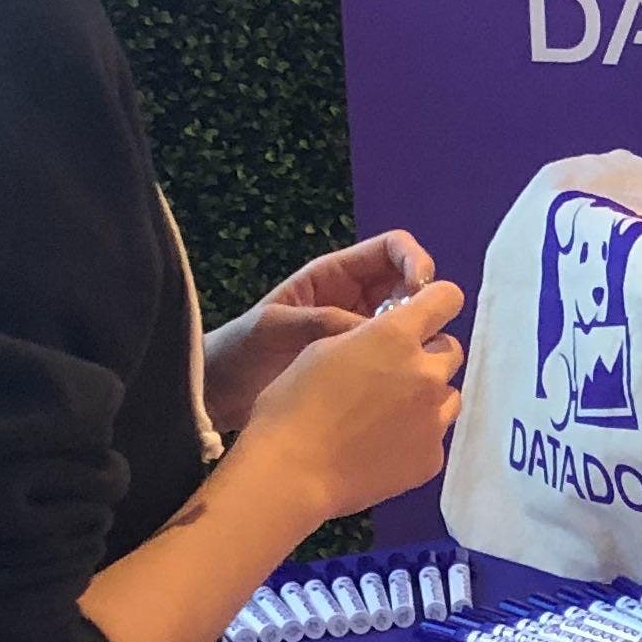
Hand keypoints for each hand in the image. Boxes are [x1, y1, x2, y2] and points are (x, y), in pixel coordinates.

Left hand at [206, 231, 435, 435]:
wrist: (218, 391)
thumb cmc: (240, 349)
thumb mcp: (276, 327)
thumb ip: (322, 322)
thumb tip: (372, 331)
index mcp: (334, 276)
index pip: (391, 250)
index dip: (414, 260)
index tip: (420, 288)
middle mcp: (354, 299)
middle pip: (409, 286)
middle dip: (423, 302)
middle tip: (421, 331)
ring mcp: (359, 333)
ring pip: (407, 323)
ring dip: (418, 335)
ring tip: (413, 358)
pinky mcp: (361, 366)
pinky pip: (394, 356)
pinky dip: (405, 362)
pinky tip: (403, 380)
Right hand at [238, 281, 463, 521]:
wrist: (292, 472)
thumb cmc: (293, 403)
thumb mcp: (324, 349)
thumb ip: (369, 338)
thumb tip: (390, 342)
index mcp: (397, 336)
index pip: (446, 298)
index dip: (436, 302)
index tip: (424, 314)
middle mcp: (426, 373)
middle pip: (451, 351)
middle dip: (427, 355)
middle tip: (393, 373)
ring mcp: (434, 419)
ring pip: (449, 395)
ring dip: (427, 396)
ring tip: (389, 414)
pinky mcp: (432, 459)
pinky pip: (434, 436)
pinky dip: (416, 437)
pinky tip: (383, 448)